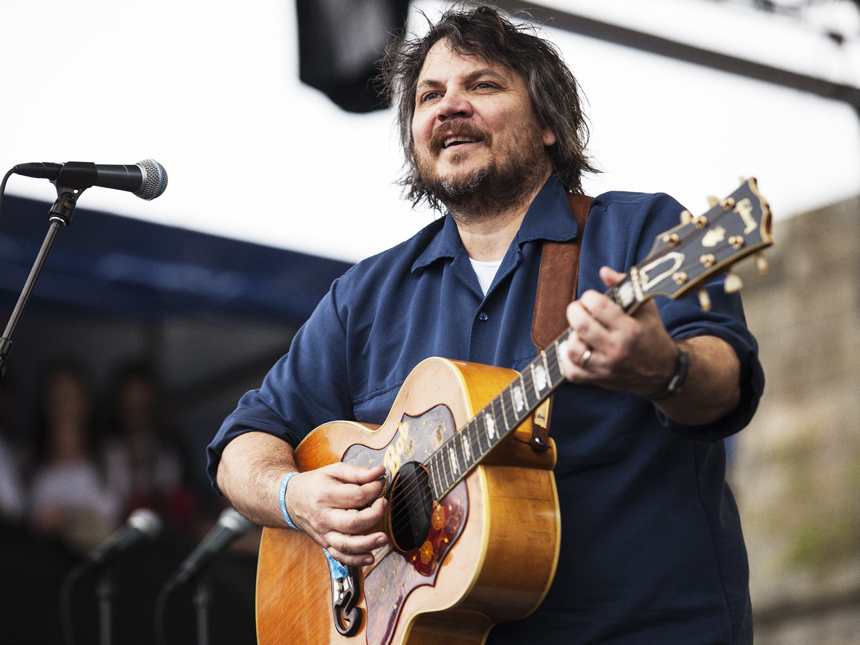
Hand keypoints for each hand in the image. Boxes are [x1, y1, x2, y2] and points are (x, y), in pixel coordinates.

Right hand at [285, 463, 387, 565]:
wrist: (290, 499)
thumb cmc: (314, 484)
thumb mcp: (334, 471)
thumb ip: (358, 472)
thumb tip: (379, 472)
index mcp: (325, 495)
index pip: (356, 496)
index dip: (374, 490)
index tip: (380, 484)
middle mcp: (323, 517)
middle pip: (353, 523)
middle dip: (374, 515)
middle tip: (383, 504)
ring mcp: (323, 533)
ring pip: (347, 544)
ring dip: (368, 544)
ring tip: (383, 538)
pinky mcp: (325, 543)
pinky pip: (340, 556)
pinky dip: (356, 560)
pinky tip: (370, 557)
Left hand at [560, 266, 676, 396]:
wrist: (662, 371)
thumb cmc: (651, 335)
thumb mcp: (645, 308)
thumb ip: (624, 286)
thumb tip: (604, 271)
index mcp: (630, 329)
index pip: (599, 306)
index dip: (589, 297)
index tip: (591, 298)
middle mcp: (617, 349)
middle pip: (582, 326)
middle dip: (574, 311)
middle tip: (578, 309)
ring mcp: (606, 367)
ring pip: (574, 349)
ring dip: (571, 335)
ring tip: (580, 331)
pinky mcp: (598, 380)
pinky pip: (572, 372)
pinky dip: (567, 359)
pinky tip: (576, 348)